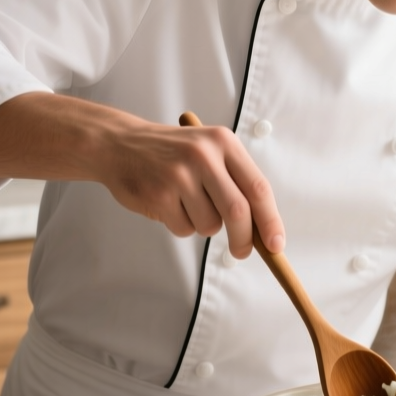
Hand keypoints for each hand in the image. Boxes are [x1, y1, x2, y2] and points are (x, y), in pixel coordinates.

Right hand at [100, 117, 283, 257]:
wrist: (120, 144)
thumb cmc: (172, 153)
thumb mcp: (209, 151)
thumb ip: (236, 182)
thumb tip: (263, 229)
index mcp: (223, 142)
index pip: (258, 188)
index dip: (270, 220)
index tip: (276, 244)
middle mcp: (204, 155)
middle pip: (238, 212)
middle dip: (244, 240)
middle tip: (242, 252)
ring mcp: (179, 174)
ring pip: (210, 225)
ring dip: (203, 226)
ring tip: (186, 204)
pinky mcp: (158, 194)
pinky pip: (183, 229)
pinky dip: (181, 226)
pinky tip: (168, 204)